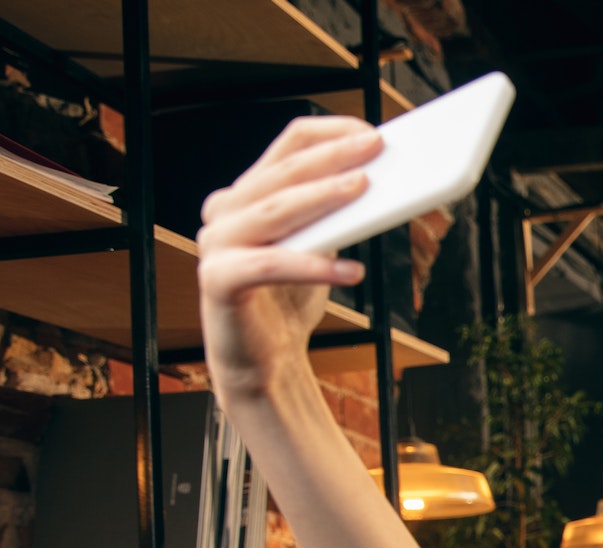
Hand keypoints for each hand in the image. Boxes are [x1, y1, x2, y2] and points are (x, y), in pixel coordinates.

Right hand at [196, 117, 380, 395]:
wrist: (263, 360)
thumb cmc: (289, 299)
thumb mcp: (319, 246)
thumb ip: (336, 214)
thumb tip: (385, 183)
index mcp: (248, 193)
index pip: (288, 145)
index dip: (332, 133)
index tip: (374, 133)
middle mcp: (225, 211)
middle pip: (284, 172)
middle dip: (334, 157)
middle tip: (377, 147)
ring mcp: (216, 244)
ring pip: (276, 210)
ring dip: (323, 196)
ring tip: (365, 188)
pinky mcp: (218, 281)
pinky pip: (272, 266)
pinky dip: (314, 267)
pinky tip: (353, 272)